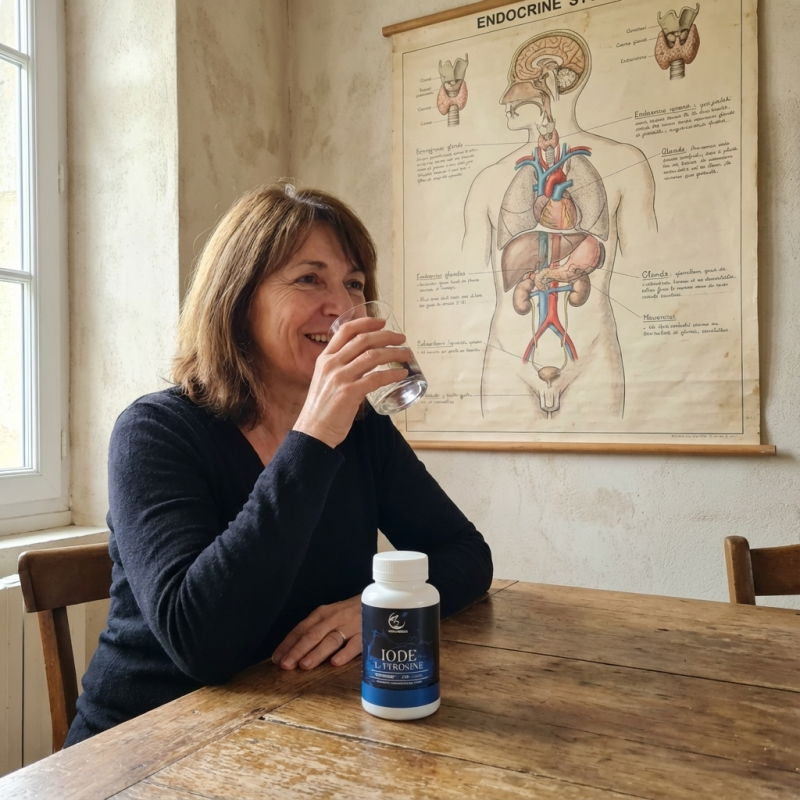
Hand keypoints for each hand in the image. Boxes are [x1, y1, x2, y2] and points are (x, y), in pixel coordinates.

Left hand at [271, 595, 361, 669]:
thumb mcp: (330, 615)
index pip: (301, 629)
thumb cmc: (349, 612)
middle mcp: (334, 618)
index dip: (288, 643)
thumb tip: (292, 651)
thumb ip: (315, 630)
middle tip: (286, 665)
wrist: (377, 601)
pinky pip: (355, 644)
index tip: (277, 658)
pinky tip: (335, 662)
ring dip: (317, 652)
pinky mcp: (366, 633)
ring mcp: (350, 626)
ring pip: (331, 640)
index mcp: (322, 613)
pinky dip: (345, 653)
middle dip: (298, 650)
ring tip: (305, 665)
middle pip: (313, 635)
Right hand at [294, 316, 410, 447]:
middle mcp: (331, 364)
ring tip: (407, 355)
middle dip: (386, 336)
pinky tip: (401, 374)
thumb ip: (342, 368)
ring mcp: (339, 377)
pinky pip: (376, 378)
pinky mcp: (349, 393)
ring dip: (393, 353)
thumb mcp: (326, 380)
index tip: (382, 322)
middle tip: (401, 339)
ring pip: (372, 356)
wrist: (314, 431)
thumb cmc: (322, 409)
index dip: (366, 323)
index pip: (346, 331)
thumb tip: (366, 362)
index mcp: (324, 358)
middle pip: (363, 340)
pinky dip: (392, 374)